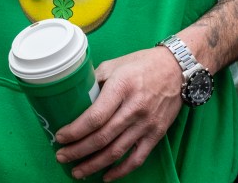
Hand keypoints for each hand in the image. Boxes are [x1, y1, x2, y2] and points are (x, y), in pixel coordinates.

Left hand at [53, 47, 183, 180]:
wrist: (177, 69)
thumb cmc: (142, 64)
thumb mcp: (114, 64)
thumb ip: (95, 80)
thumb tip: (75, 95)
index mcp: (120, 88)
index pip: (95, 117)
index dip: (75, 131)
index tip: (60, 137)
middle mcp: (134, 109)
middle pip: (102, 138)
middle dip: (78, 151)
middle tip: (62, 157)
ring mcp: (146, 124)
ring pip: (117, 152)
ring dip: (94, 165)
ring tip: (77, 171)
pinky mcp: (156, 134)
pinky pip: (137, 158)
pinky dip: (120, 171)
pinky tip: (106, 176)